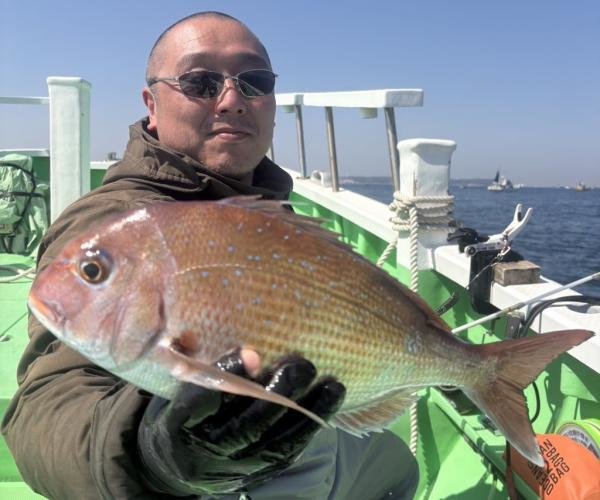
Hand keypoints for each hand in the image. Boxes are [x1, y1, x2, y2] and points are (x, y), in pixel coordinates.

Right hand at [137, 349, 345, 495]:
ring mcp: (235, 465)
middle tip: (301, 364)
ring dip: (308, 410)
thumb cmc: (184, 413)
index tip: (251, 352)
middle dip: (280, 392)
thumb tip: (247, 349)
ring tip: (332, 384)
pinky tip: (328, 402)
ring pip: (275, 439)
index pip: (204, 401)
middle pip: (248, 423)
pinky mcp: (257, 472)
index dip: (228, 376)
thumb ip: (201, 368)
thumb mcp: (180, 389)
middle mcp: (209, 449)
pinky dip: (310, 426)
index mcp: (181, 425)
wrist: (178, 464)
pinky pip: (287, 451)